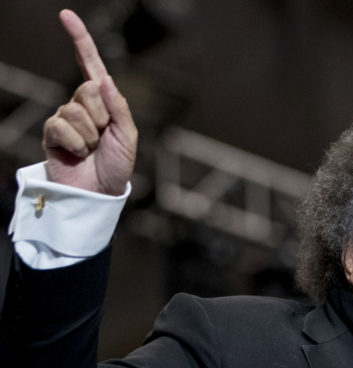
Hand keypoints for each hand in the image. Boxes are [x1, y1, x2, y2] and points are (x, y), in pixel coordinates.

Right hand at [42, 9, 137, 195]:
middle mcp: (83, 105)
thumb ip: (120, 108)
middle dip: (101, 116)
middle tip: (103, 137)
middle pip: (89, 90)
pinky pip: (61, 126)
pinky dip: (75, 143)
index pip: (91, 65)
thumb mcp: (128, 136)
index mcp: (105, 101)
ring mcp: (66, 118)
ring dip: (89, 135)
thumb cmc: (117, 165)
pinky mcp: (52, 133)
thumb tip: (105, 80)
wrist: (100, 192)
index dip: (79, 40)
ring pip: (76, 111)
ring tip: (91, 149)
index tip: (66, 15)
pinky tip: (77, 154)